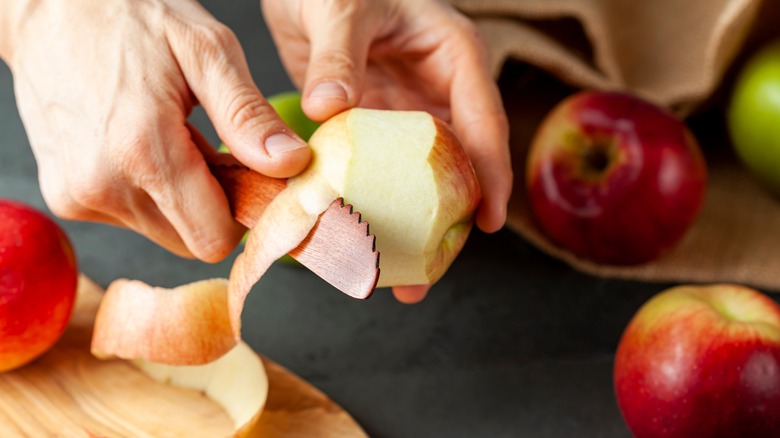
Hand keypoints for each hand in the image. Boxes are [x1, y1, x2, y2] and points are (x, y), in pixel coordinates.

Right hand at [2, 0, 310, 261]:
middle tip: (213, 149)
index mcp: (143, 150)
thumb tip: (290, 164)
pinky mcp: (66, 198)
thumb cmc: (131, 17)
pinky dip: (150, 192)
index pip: (214, 239)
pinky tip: (144, 145)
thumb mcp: (206, 51)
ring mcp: (78, 195)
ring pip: (163, 231)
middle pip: (190, 240)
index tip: (252, 179)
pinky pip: (132, 217)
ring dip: (181, 198)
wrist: (49, 8)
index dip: (244, 213)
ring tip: (175, 139)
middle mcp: (104, 185)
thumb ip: (248, 115)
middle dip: (213, 205)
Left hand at [264, 0, 512, 302]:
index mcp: (455, 56)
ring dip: (410, 224)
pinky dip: (372, 205)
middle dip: (449, 219)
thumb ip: (339, 55)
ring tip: (398, 277)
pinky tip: (358, 238)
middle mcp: (439, 89)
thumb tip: (330, 107)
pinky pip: (379, 172)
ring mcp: (406, 111)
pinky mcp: (374, 125)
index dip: (491, 173)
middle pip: (458, 163)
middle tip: (433, 271)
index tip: (488, 221)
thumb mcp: (342, 7)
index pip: (484, 120)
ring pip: (420, 177)